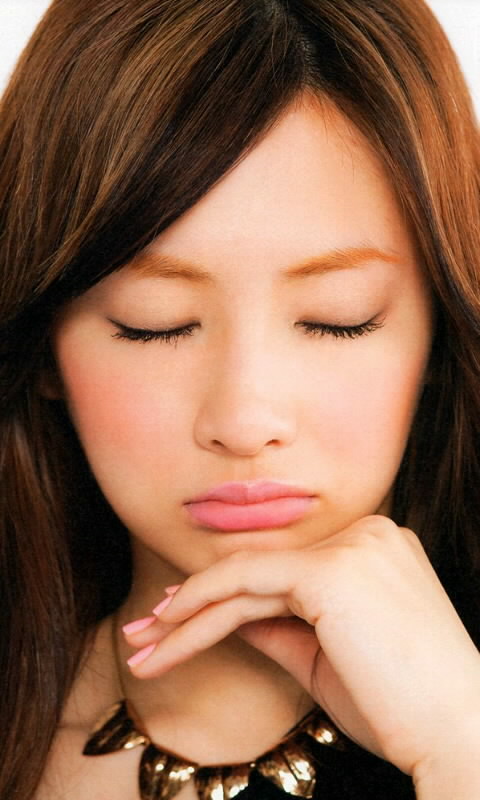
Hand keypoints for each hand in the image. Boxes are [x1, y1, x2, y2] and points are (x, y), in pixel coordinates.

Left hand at [123, 515, 479, 782]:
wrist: (456, 735)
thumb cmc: (401, 708)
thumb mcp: (326, 659)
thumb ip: (280, 628)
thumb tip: (233, 619)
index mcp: (376, 548)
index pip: (284, 569)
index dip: (227, 592)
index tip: (180, 618)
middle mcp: (367, 533)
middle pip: (260, 569)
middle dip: (194, 602)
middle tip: (145, 632)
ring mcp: (351, 547)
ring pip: (246, 578)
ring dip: (186, 614)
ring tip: (142, 646)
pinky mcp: (331, 570)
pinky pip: (247, 588)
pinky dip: (201, 613)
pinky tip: (168, 637)